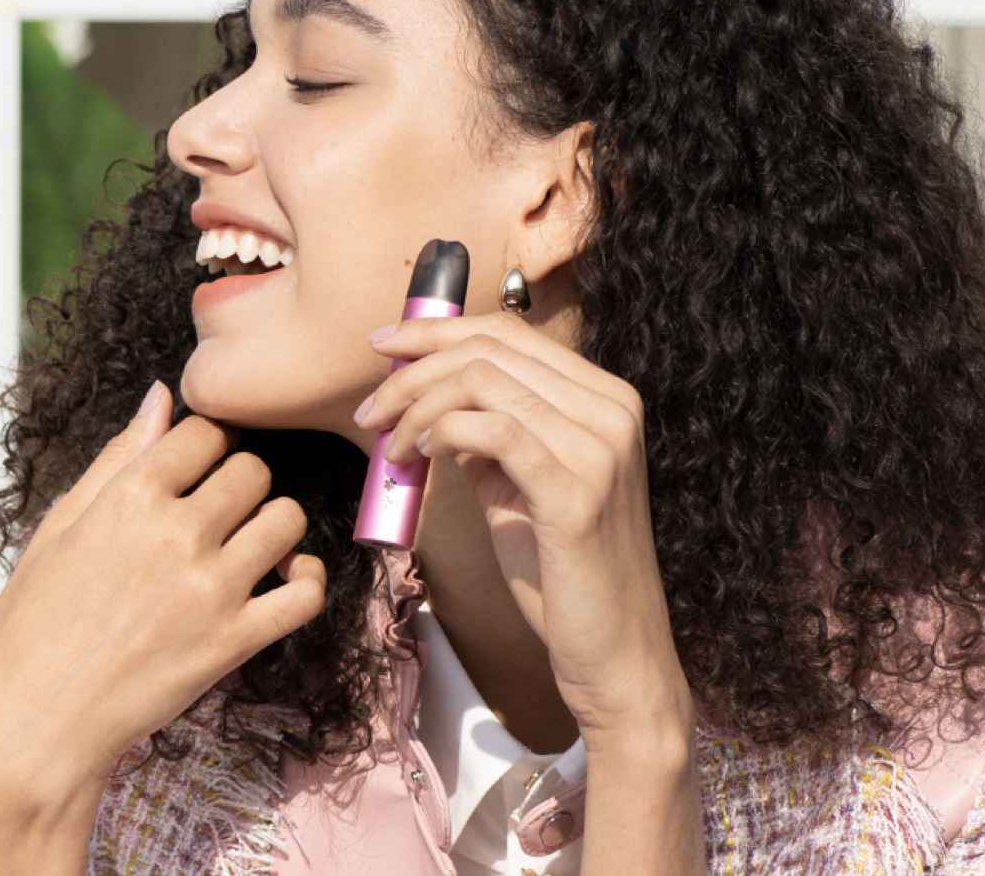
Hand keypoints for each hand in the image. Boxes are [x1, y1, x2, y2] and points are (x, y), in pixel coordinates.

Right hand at [0, 384, 325, 871]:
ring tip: (251, 544)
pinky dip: (306, 580)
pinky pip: (305, 593)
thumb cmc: (32, 629)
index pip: (203, 431)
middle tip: (223, 510)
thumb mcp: (57, 529)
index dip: (207, 444)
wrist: (34, 725)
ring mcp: (210, 588)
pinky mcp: (234, 640)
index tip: (200, 467)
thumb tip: (158, 397)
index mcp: (127, 499)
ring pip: (286, 519)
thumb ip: (115, 460)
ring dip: (275, 525)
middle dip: (241, 482)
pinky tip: (283, 580)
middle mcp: (175, 534)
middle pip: (251, 469)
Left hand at [358, 315, 690, 743]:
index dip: (437, 329)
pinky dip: (441, 431)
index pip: (509, 331)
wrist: (616, 655)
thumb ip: (489, 440)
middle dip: (413, 367)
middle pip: (490, 347)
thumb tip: (429, 407)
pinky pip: (493, 430)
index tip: (383, 344)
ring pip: (483, 380)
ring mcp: (600, 447)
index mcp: (604, 399)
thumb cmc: (564, 577)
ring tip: (389, 445)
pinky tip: (419, 456)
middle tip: (368, 407)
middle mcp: (611, 410)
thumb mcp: (522, 489)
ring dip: (416, 405)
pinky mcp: (577, 490)